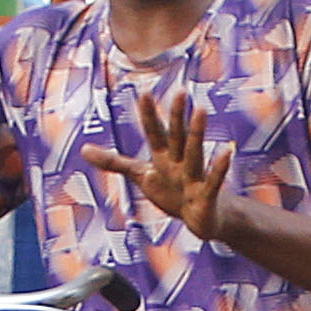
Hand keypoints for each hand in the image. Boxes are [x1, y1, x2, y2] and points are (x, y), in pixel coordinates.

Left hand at [81, 88, 242, 243]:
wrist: (202, 218)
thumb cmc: (172, 191)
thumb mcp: (141, 175)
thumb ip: (114, 162)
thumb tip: (83, 150)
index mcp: (163, 157)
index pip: (154, 133)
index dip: (148, 116)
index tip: (144, 93)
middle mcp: (178, 162)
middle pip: (176, 137)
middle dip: (176, 117)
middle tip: (181, 92)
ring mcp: (193, 177)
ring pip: (194, 153)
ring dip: (197, 133)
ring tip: (202, 110)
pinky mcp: (206, 195)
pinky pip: (213, 180)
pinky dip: (219, 167)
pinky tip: (228, 152)